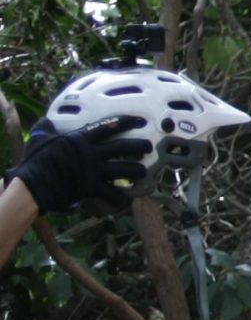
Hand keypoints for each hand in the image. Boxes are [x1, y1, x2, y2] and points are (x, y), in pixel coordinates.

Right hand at [6, 116, 149, 216]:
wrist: (32, 185)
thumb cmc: (35, 162)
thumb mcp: (40, 140)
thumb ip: (47, 129)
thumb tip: (47, 121)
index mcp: (81, 139)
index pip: (108, 126)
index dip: (125, 121)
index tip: (139, 120)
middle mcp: (92, 153)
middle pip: (124, 147)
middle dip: (140, 146)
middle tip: (149, 147)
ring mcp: (93, 171)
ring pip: (125, 169)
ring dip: (137, 171)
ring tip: (143, 172)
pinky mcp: (92, 188)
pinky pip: (112, 193)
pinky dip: (120, 198)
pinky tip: (125, 199)